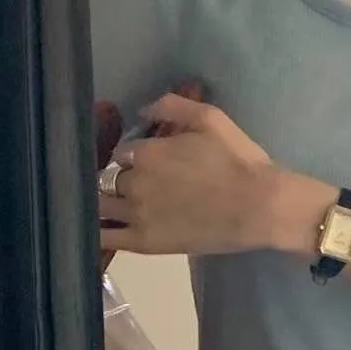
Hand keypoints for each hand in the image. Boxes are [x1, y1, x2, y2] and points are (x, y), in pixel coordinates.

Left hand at [99, 94, 274, 257]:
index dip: (131, 157)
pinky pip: (105, 238)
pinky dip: (94, 231)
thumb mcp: (209, 118)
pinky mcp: (143, 242)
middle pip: (107, 178)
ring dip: (102, 201)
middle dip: (116, 179)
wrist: (257, 206)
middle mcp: (134, 182)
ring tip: (113, 206)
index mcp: (147, 152)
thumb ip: (171, 106)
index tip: (142, 163)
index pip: (121, 152)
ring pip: (99, 205)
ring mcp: (136, 215)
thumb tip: (140, 111)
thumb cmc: (238, 161)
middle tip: (133, 186)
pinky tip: (93, 229)